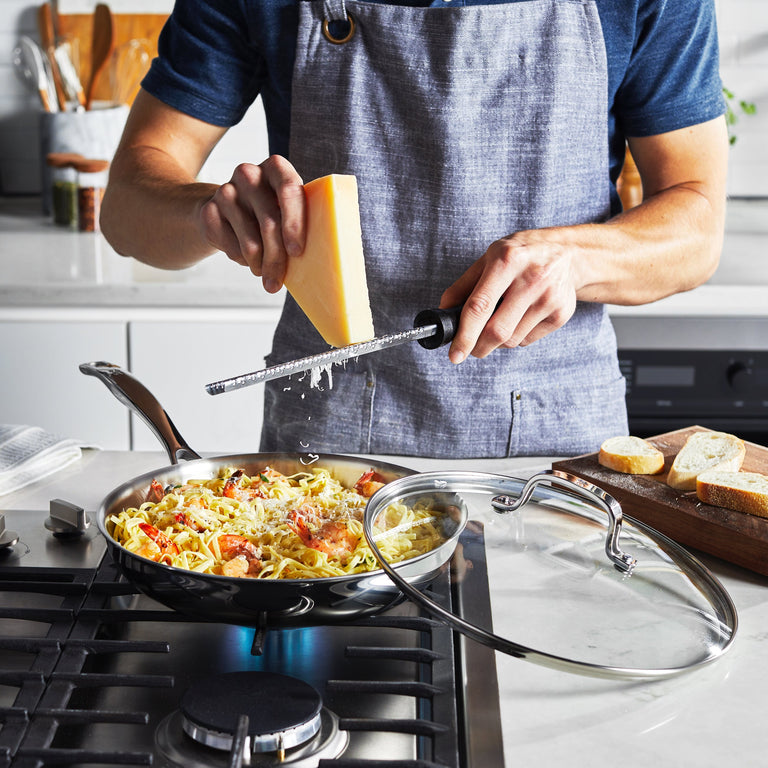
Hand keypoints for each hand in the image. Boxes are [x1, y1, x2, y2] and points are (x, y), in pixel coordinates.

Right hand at [198, 155, 305, 292]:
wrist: (226, 210)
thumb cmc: (270, 212)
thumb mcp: (289, 209)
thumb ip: (306, 220)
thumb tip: (326, 256)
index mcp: (276, 168)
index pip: (289, 189)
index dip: (294, 222)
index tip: (297, 251)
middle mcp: (249, 174)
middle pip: (269, 222)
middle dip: (277, 259)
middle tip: (277, 284)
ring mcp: (227, 191)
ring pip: (250, 241)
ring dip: (260, 266)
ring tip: (266, 273)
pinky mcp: (209, 210)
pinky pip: (231, 247)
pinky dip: (242, 261)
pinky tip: (247, 258)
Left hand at [440, 228, 578, 362]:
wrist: (568, 253)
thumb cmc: (521, 255)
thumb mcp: (489, 258)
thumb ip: (464, 286)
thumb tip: (443, 312)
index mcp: (507, 261)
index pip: (479, 306)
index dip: (464, 335)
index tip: (455, 354)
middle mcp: (531, 278)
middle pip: (497, 331)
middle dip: (478, 346)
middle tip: (471, 348)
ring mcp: (550, 297)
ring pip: (511, 340)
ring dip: (497, 340)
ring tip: (502, 318)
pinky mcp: (562, 313)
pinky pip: (527, 340)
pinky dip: (516, 337)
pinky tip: (521, 317)